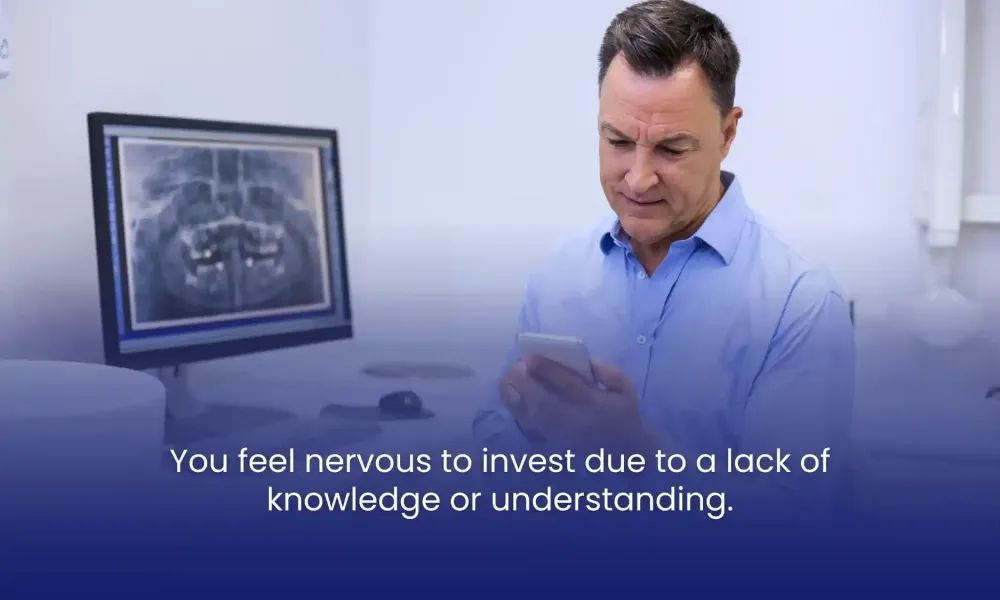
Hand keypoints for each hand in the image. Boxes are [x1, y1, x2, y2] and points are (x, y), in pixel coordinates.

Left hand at [509, 355, 650, 450]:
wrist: (625, 451)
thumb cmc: (624, 413)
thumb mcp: (626, 389)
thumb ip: (608, 372)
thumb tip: (585, 361)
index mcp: (597, 406)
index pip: (569, 387)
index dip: (547, 370)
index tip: (531, 357)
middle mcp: (577, 422)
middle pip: (544, 403)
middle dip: (526, 383)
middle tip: (516, 366)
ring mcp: (563, 435)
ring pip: (533, 418)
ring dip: (515, 397)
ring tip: (506, 378)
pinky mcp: (554, 442)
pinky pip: (530, 426)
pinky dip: (517, 410)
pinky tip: (510, 395)